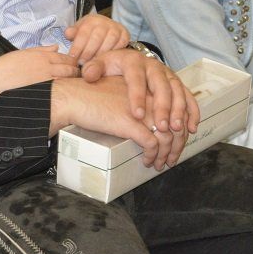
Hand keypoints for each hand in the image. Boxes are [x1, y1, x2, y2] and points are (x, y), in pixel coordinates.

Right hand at [0, 46, 79, 96]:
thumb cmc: (1, 70)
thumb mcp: (20, 54)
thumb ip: (40, 50)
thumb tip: (56, 47)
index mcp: (41, 56)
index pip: (66, 58)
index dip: (73, 63)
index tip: (74, 67)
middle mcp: (46, 67)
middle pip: (71, 69)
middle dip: (76, 73)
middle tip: (77, 78)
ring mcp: (45, 82)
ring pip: (68, 80)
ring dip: (73, 83)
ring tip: (72, 88)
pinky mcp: (43, 95)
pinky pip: (60, 92)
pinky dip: (66, 92)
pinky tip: (66, 97)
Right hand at [50, 76, 166, 167]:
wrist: (74, 97)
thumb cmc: (91, 96)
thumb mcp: (120, 94)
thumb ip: (136, 103)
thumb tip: (147, 123)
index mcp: (149, 89)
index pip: (175, 110)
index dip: (179, 129)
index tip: (176, 142)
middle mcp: (150, 98)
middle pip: (176, 125)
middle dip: (177, 146)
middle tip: (172, 159)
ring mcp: (143, 111)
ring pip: (168, 137)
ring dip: (167, 154)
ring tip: (161, 164)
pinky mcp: (132, 124)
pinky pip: (152, 144)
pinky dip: (152, 156)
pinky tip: (148, 161)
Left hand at [64, 14, 130, 64]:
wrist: (107, 31)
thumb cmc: (89, 34)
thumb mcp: (79, 31)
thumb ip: (72, 33)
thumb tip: (68, 33)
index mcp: (91, 20)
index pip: (83, 32)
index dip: (77, 46)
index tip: (73, 58)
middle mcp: (105, 22)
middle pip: (96, 37)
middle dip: (88, 52)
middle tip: (82, 64)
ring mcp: (116, 28)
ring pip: (109, 41)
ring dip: (100, 54)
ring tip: (92, 64)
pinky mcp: (125, 35)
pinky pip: (120, 45)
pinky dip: (113, 53)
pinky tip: (105, 61)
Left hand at [81, 48, 199, 165]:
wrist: (126, 59)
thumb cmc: (113, 66)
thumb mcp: (100, 63)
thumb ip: (94, 68)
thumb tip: (90, 75)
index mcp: (134, 61)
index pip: (137, 78)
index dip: (138, 96)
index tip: (136, 115)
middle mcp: (154, 66)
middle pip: (162, 86)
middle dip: (163, 107)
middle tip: (161, 127)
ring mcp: (168, 75)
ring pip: (178, 92)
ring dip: (180, 111)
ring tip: (176, 130)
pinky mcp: (176, 84)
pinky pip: (188, 96)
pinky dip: (192, 111)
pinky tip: (192, 127)